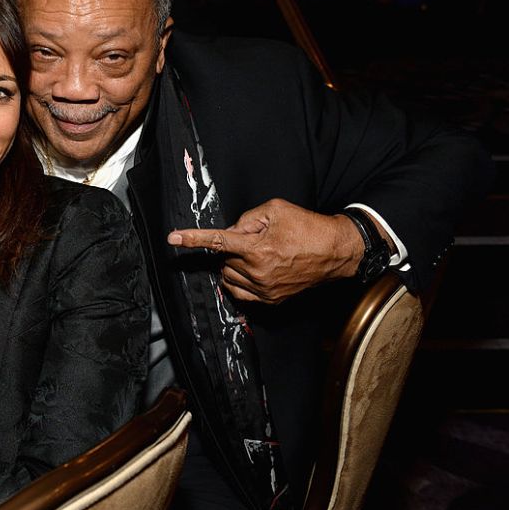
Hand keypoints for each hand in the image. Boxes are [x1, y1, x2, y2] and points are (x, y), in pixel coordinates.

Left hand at [167, 199, 362, 303]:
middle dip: (233, 248)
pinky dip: (239, 280)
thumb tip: (232, 231)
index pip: (217, 242)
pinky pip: (239, 292)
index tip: (173, 238)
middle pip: (224, 259)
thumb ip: (247, 218)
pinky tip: (253, 270)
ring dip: (235, 264)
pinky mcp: (271, 300)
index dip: (192, 239)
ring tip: (260, 254)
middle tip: (257, 240)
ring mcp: (264, 289)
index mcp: (257, 248)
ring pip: (229, 276)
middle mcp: (258, 271)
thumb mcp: (276, 210)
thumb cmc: (308, 227)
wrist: (336, 251)